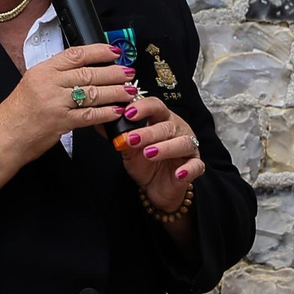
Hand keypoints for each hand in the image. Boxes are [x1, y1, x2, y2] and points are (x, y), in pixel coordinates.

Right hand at [0, 42, 131, 164]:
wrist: (3, 138)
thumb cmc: (17, 114)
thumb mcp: (31, 85)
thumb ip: (55, 77)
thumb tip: (84, 71)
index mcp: (41, 71)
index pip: (75, 55)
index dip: (99, 51)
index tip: (114, 52)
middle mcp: (48, 84)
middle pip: (89, 73)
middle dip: (113, 73)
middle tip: (128, 73)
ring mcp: (55, 103)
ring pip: (93, 93)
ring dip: (115, 92)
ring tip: (129, 91)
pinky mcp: (61, 122)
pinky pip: (90, 115)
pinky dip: (106, 113)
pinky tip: (117, 111)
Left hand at [111, 89, 204, 213]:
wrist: (156, 187)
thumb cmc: (145, 162)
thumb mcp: (129, 149)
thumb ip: (118, 136)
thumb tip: (97, 121)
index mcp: (162, 121)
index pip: (156, 106)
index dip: (143, 107)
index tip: (128, 113)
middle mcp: (178, 130)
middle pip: (167, 126)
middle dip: (149, 132)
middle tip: (132, 139)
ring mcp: (188, 148)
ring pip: (183, 143)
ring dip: (166, 147)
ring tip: (149, 153)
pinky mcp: (194, 166)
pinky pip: (196, 166)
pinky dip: (188, 169)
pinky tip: (179, 173)